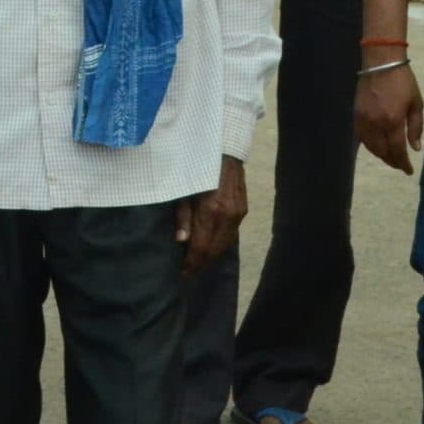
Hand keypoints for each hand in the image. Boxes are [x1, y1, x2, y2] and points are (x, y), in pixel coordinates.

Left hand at [176, 158, 246, 274]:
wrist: (223, 151)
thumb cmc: (195, 169)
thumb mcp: (182, 191)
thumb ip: (183, 217)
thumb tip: (182, 241)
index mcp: (212, 212)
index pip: (202, 247)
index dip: (191, 263)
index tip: (181, 273)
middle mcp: (228, 217)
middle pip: (214, 250)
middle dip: (200, 263)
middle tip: (186, 271)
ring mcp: (238, 214)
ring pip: (224, 245)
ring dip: (210, 256)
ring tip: (196, 263)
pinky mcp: (243, 211)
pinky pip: (231, 235)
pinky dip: (219, 245)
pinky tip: (209, 248)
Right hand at [356, 62, 423, 173]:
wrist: (380, 63)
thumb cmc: (403, 81)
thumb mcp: (416, 103)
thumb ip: (415, 127)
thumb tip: (415, 148)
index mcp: (392, 120)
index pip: (397, 149)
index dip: (403, 162)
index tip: (409, 170)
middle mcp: (375, 123)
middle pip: (382, 151)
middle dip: (392, 161)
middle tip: (400, 165)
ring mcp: (363, 119)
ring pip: (370, 146)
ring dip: (380, 155)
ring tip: (390, 158)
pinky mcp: (355, 114)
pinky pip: (361, 137)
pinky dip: (369, 145)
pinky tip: (376, 146)